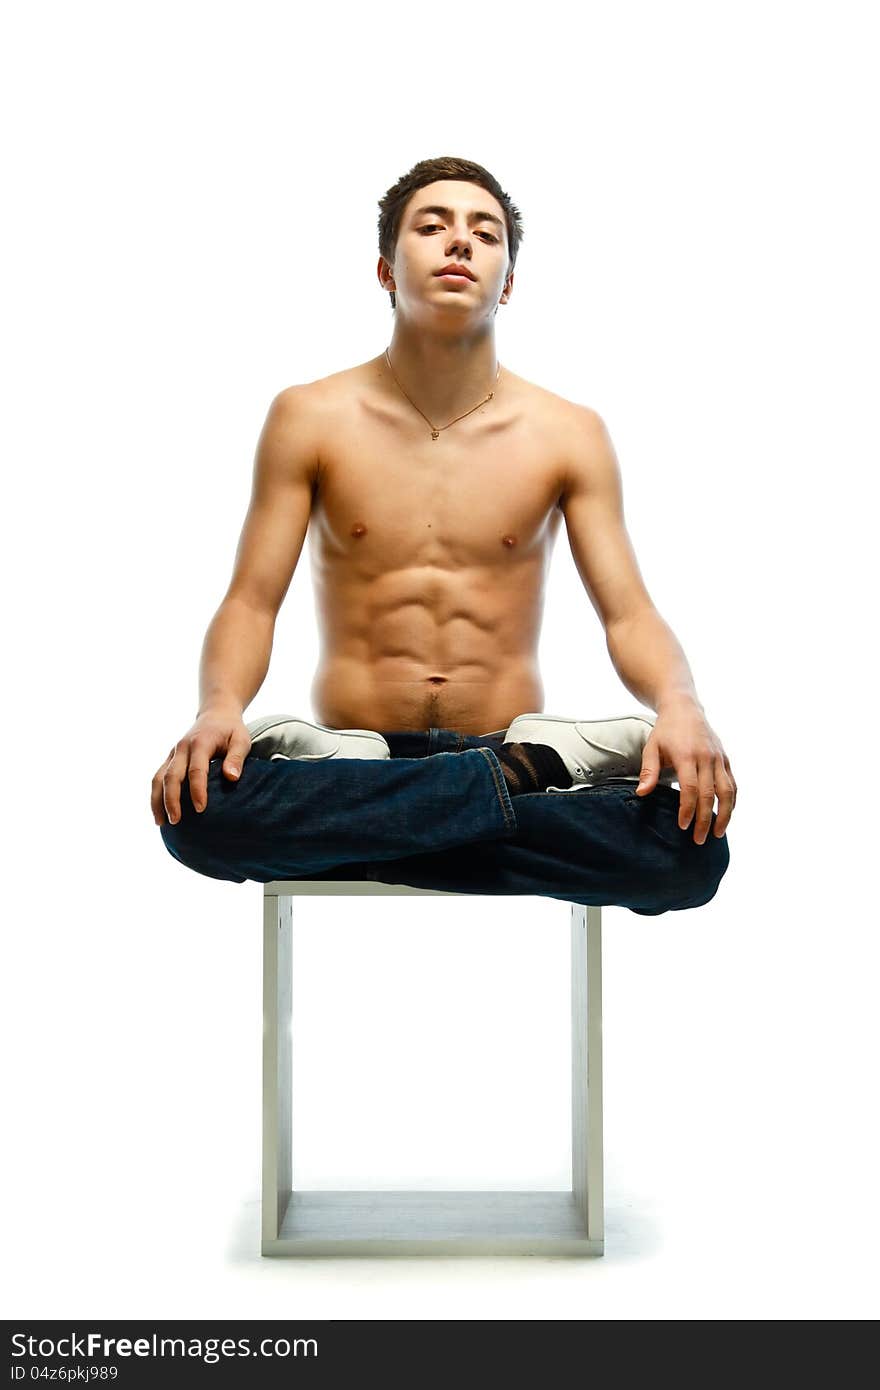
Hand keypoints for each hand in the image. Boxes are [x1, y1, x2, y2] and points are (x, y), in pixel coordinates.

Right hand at [151, 707, 251, 827]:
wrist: (216, 714)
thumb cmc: (231, 730)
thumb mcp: (241, 740)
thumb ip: (236, 758)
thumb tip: (231, 777)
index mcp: (200, 743)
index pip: (196, 770)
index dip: (197, 790)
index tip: (201, 809)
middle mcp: (182, 748)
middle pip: (172, 776)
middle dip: (172, 800)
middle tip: (176, 821)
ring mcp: (173, 753)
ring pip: (159, 778)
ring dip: (158, 800)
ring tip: (161, 823)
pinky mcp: (169, 759)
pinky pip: (158, 778)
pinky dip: (155, 795)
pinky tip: (158, 813)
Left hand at [635, 698, 736, 843]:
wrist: (685, 709)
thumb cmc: (665, 732)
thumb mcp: (652, 748)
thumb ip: (649, 771)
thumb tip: (642, 794)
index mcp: (686, 755)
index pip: (690, 788)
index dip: (687, 809)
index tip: (683, 826)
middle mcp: (706, 757)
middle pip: (709, 794)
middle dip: (705, 819)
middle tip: (699, 839)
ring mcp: (719, 758)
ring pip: (727, 791)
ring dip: (725, 814)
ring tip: (718, 833)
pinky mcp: (726, 759)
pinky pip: (733, 784)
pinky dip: (732, 801)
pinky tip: (727, 815)